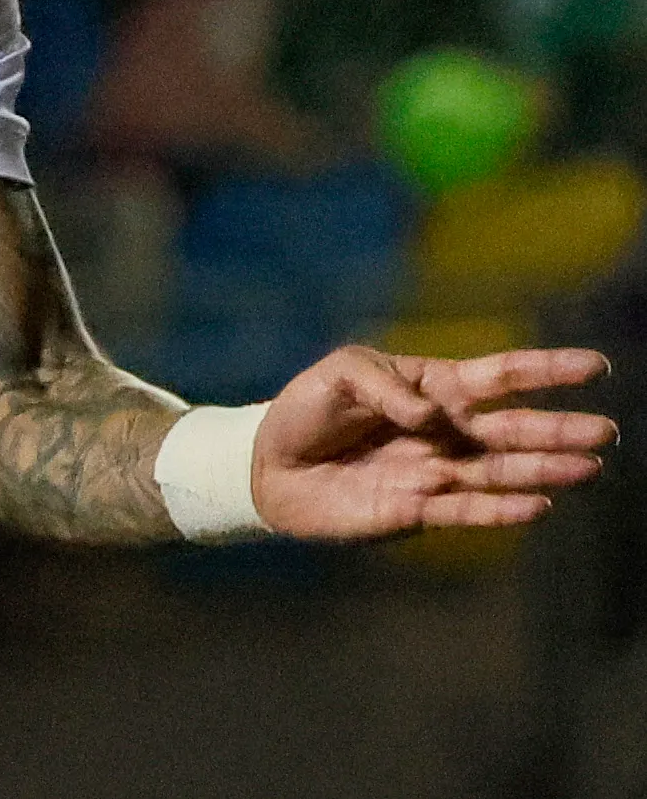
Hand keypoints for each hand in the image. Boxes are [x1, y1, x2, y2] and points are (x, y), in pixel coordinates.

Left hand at [255, 343, 616, 537]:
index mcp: (432, 387)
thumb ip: (384, 385)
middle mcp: (445, 431)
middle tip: (606, 431)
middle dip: (559, 429)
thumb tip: (431, 416)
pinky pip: (468, 510)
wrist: (269, 465)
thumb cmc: (306, 410)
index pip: (499, 375)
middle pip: (512, 428)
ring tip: (589, 467)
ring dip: (544, 470)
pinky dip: (502, 510)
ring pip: (501, 471)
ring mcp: (436, 471)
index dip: (546, 370)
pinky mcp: (418, 510)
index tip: (596, 366)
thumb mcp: (338, 374)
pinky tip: (539, 506)